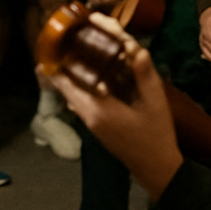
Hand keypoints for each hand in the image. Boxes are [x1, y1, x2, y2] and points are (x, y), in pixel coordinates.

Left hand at [45, 41, 182, 199]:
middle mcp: (87, 114)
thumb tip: (137, 49)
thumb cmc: (156, 135)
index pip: (68, 82)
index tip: (54, 44)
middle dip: (63, 64)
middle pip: (65, 86)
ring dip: (71, 74)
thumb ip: (145, 75)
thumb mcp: (155, 103)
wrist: (156, 168)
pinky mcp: (96, 124)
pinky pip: (81, 99)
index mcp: (98, 108)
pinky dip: (82, 84)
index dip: (58, 63)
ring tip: (76, 51)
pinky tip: (93, 72)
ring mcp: (90, 121)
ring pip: (72, 93)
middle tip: (66, 41)